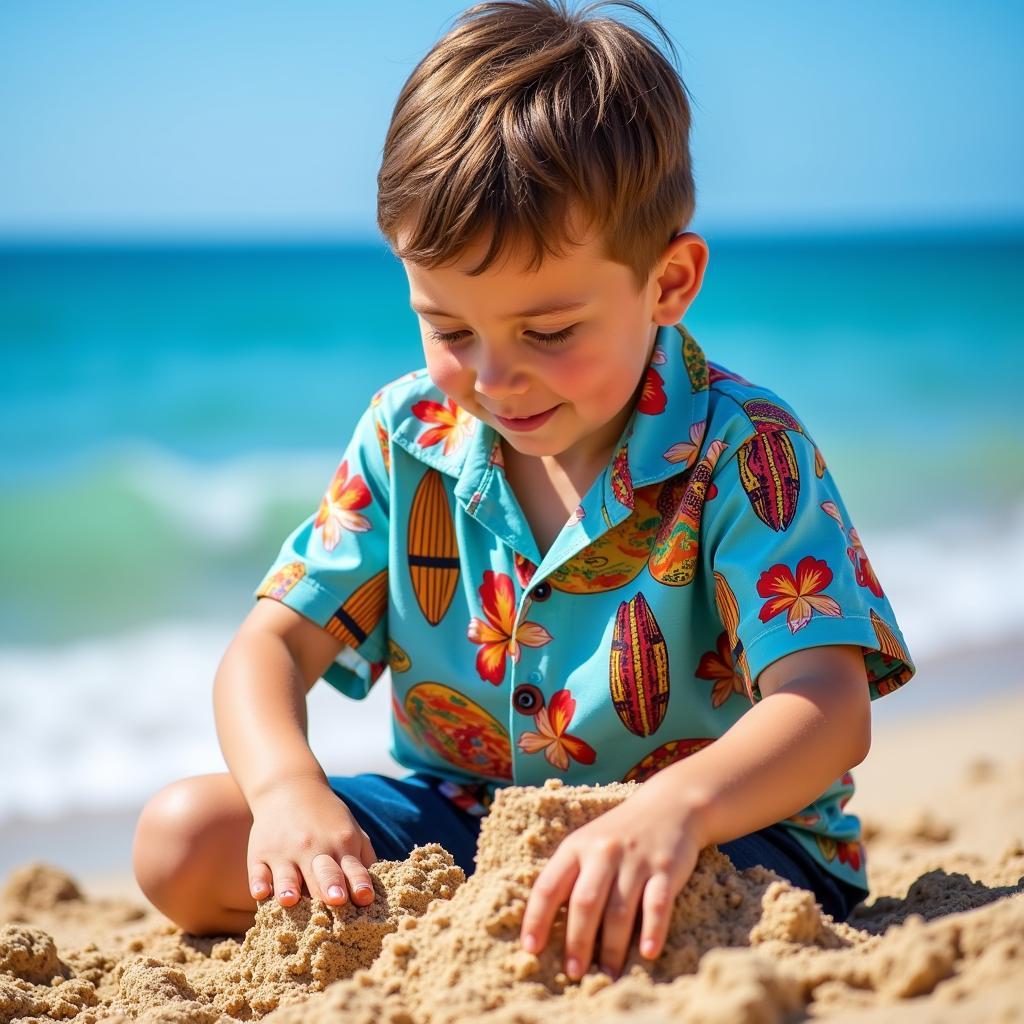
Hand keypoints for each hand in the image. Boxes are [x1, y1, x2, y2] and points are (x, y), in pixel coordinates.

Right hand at [247, 775, 377, 909]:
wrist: (289, 788)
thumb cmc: (326, 819)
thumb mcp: (351, 830)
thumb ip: (364, 859)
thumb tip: (374, 894)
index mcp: (340, 843)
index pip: (353, 869)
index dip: (359, 884)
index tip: (364, 897)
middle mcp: (313, 848)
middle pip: (323, 874)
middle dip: (330, 887)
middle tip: (336, 900)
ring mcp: (285, 852)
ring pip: (288, 877)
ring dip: (290, 889)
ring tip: (291, 900)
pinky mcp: (260, 855)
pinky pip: (258, 872)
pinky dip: (259, 883)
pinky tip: (260, 893)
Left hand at [519, 783, 705, 979]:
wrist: (669, 805)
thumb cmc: (618, 835)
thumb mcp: (586, 845)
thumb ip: (570, 878)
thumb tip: (546, 929)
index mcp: (576, 847)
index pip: (549, 886)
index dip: (536, 919)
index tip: (531, 950)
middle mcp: (603, 852)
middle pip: (584, 903)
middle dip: (576, 942)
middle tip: (573, 973)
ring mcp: (635, 860)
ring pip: (619, 910)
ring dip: (611, 948)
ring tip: (607, 975)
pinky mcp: (665, 868)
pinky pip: (657, 904)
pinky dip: (652, 930)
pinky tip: (647, 953)